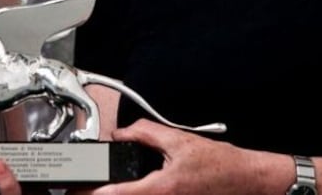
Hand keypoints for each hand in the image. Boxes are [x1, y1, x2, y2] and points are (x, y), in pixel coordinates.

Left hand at [93, 119, 263, 194]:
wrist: (245, 180)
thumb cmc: (220, 165)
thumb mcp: (179, 140)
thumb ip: (145, 133)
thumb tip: (122, 133)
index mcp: (159, 189)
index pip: (114, 194)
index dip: (90, 191)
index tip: (76, 187)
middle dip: (102, 192)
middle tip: (86, 186)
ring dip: (118, 193)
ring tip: (107, 184)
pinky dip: (135, 194)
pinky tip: (131, 187)